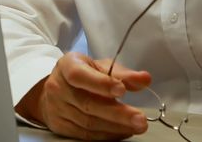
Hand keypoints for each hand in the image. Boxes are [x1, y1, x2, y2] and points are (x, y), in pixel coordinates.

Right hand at [16, 52, 151, 139]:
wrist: (56, 90)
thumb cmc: (83, 75)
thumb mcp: (100, 66)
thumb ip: (122, 73)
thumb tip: (145, 79)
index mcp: (67, 65)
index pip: (80, 76)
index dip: (100, 84)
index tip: (122, 90)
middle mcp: (58, 87)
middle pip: (88, 104)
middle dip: (117, 113)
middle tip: (140, 119)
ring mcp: (57, 109)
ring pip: (88, 123)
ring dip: (116, 127)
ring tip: (137, 126)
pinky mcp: (60, 126)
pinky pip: (85, 135)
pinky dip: (107, 135)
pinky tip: (123, 131)